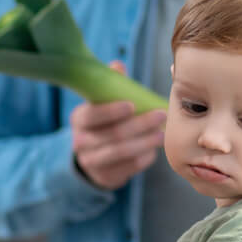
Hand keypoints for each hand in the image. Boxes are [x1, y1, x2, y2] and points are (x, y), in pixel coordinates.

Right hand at [70, 62, 165, 190]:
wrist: (92, 157)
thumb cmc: (103, 122)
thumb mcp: (101, 103)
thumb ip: (110, 84)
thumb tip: (118, 65)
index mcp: (79, 119)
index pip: (92, 115)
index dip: (112, 111)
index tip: (132, 105)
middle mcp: (81, 141)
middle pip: (112, 134)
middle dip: (139, 124)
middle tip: (160, 115)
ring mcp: (92, 162)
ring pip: (122, 152)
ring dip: (145, 141)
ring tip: (162, 133)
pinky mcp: (106, 176)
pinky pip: (129, 167)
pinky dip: (144, 157)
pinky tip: (154, 149)